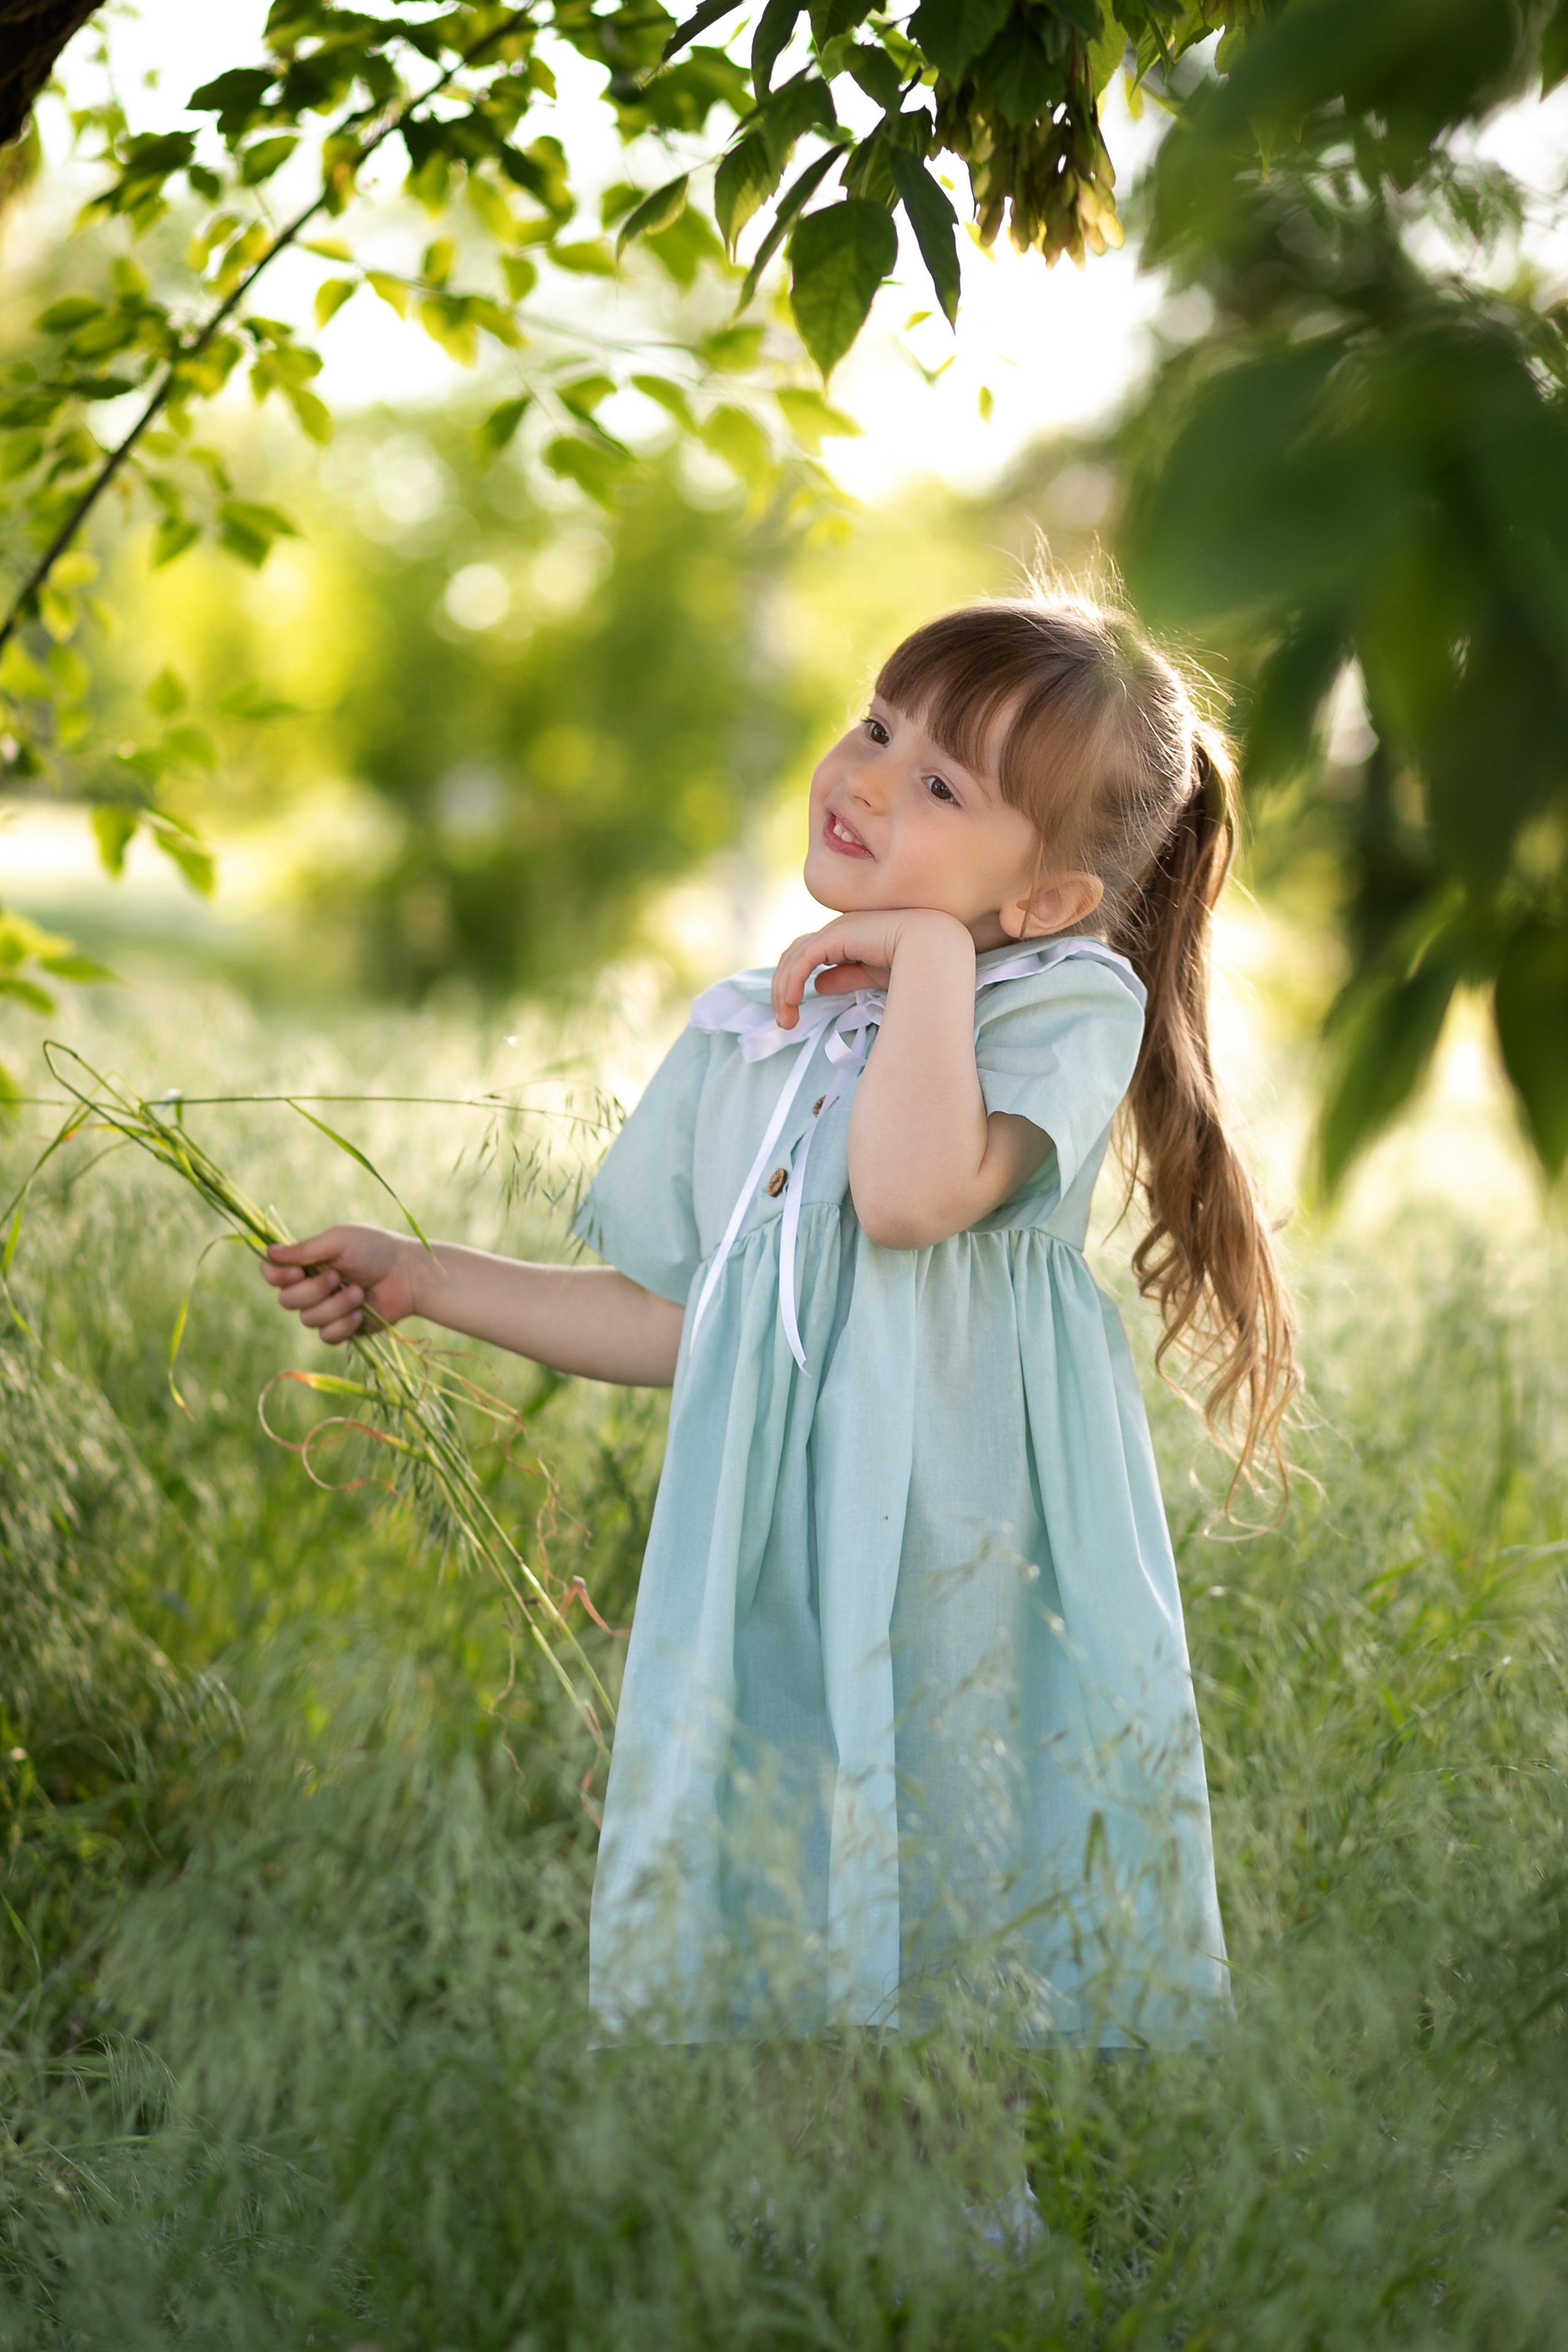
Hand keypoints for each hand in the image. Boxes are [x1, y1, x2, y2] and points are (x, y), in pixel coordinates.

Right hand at [261, 1223, 422, 1345]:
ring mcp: (327, 1310)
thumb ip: (304, 1249)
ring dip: (335, 1306)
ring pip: (308, 1320)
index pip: (273, 1275)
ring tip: (360, 1292)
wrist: (409, 1276)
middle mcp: (312, 1287)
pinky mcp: (343, 1329)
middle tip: (338, 1277)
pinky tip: (360, 1315)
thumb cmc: (376, 1250)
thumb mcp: (339, 1241)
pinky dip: (342, 1325)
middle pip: (286, 1300)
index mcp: (308, 1263)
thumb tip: (268, 1252)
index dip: (277, 1277)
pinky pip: (327, 1336)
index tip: (297, 1272)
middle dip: (313, 1290)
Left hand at [771, 909, 966, 1029]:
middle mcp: (841, 929)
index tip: (792, 1013)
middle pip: (796, 956)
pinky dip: (792, 981)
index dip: (795, 981)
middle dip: (784, 988)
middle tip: (785, 1022)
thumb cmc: (918, 964)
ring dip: (784, 990)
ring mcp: (837, 930)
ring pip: (795, 958)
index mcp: (851, 936)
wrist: (936, 952)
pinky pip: (804, 960)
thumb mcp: (873, 976)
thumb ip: (846, 977)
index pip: (810, 955)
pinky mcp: (836, 936)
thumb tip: (819, 985)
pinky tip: (792, 1003)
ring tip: (787, 1021)